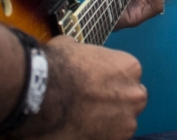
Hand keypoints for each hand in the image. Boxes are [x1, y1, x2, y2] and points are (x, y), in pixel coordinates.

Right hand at [19, 36, 146, 139]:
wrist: (42, 92)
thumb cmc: (57, 66)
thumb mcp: (74, 46)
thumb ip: (87, 55)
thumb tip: (79, 55)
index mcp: (130, 68)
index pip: (127, 76)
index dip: (110, 81)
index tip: (96, 85)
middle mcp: (134, 95)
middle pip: (130, 100)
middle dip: (115, 102)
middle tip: (92, 102)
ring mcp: (126, 121)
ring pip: (121, 122)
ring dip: (106, 120)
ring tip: (82, 117)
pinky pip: (108, 137)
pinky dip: (97, 134)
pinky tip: (79, 127)